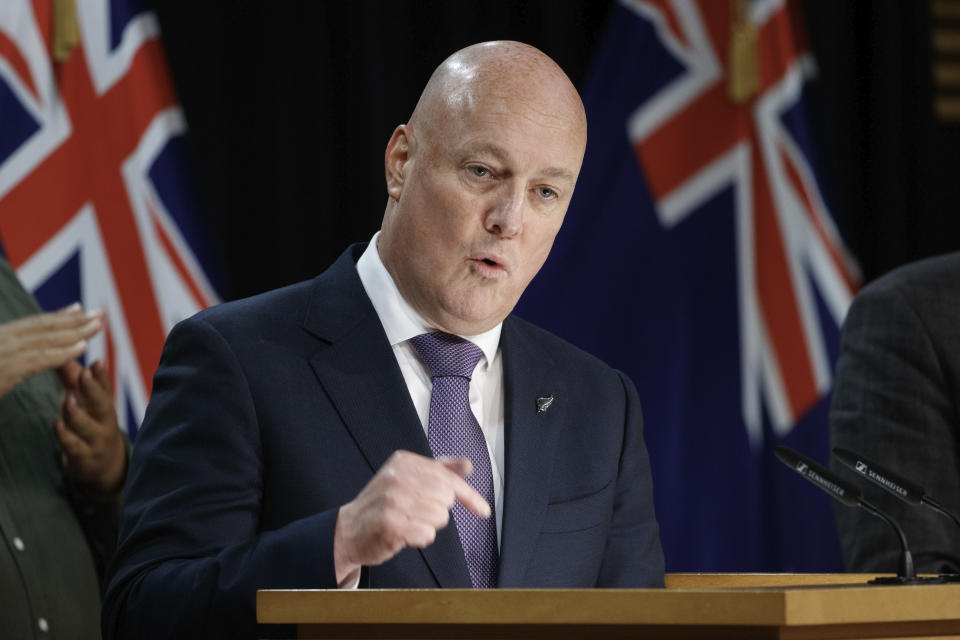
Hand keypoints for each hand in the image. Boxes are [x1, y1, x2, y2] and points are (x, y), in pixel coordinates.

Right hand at [0, 303, 103, 397]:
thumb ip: (6, 353)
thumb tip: (21, 352)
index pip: (33, 324)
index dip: (58, 316)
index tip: (79, 309)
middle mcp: (0, 338)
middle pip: (43, 327)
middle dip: (74, 320)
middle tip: (99, 313)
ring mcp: (2, 352)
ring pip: (46, 339)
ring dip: (76, 332)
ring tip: (98, 326)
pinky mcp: (6, 370)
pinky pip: (40, 358)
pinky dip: (64, 352)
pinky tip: (83, 348)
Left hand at [56, 358, 125, 494]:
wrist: (105, 465)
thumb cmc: (92, 425)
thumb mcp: (86, 403)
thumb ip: (73, 380)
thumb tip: (64, 354)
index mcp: (105, 405)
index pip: (105, 388)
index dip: (101, 375)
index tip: (97, 362)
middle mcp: (105, 422)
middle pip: (102, 404)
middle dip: (94, 389)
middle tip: (85, 375)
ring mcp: (96, 440)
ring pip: (87, 426)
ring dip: (77, 413)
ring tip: (68, 400)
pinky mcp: (85, 457)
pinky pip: (75, 447)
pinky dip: (66, 436)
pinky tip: (58, 426)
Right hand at [333, 450, 490, 585]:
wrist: (348, 530)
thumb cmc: (382, 505)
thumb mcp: (408, 478)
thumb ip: (439, 470)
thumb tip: (467, 465)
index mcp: (405, 461)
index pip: (448, 478)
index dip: (469, 496)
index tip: (483, 510)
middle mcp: (398, 477)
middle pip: (446, 498)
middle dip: (438, 511)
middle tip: (417, 513)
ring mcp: (393, 500)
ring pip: (439, 517)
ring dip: (428, 525)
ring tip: (408, 521)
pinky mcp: (391, 524)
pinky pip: (427, 534)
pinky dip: (420, 538)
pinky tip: (405, 533)